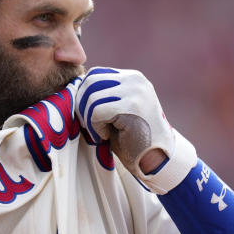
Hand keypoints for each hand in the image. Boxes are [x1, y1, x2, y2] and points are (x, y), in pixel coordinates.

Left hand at [76, 67, 196, 193]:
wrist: (158, 160)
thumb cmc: (132, 138)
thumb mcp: (118, 109)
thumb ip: (103, 94)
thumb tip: (75, 86)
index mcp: (132, 77)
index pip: (94, 74)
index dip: (83, 95)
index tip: (89, 116)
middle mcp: (135, 80)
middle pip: (89, 82)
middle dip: (82, 106)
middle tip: (90, 126)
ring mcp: (135, 92)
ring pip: (91, 98)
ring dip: (90, 120)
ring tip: (103, 132)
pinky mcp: (132, 107)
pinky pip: (97, 112)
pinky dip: (96, 127)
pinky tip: (107, 136)